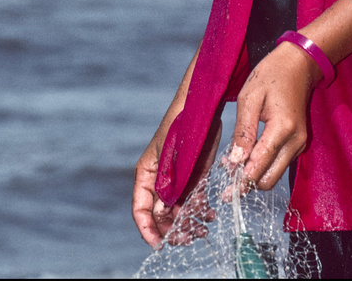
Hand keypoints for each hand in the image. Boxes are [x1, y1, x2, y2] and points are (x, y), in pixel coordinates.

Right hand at [133, 108, 222, 247]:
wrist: (203, 107)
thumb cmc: (181, 126)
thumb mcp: (172, 158)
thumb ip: (166, 186)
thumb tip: (161, 214)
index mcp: (146, 174)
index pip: (141, 210)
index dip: (148, 230)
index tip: (159, 244)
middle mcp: (160, 181)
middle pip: (162, 216)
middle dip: (174, 230)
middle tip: (189, 238)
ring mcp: (177, 180)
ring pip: (180, 212)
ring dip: (190, 223)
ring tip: (203, 229)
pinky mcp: (194, 177)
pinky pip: (195, 201)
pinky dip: (202, 210)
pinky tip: (211, 214)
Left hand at [228, 41, 321, 192]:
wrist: (299, 64)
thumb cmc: (271, 75)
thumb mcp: (249, 97)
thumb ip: (243, 131)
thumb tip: (235, 162)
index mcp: (283, 128)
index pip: (260, 167)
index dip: (241, 182)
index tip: (223, 192)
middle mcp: (296, 141)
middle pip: (269, 180)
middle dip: (247, 183)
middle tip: (226, 176)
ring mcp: (300, 144)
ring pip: (274, 176)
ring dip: (254, 175)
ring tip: (233, 163)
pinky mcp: (299, 144)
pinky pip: (279, 165)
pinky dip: (263, 166)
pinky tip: (248, 154)